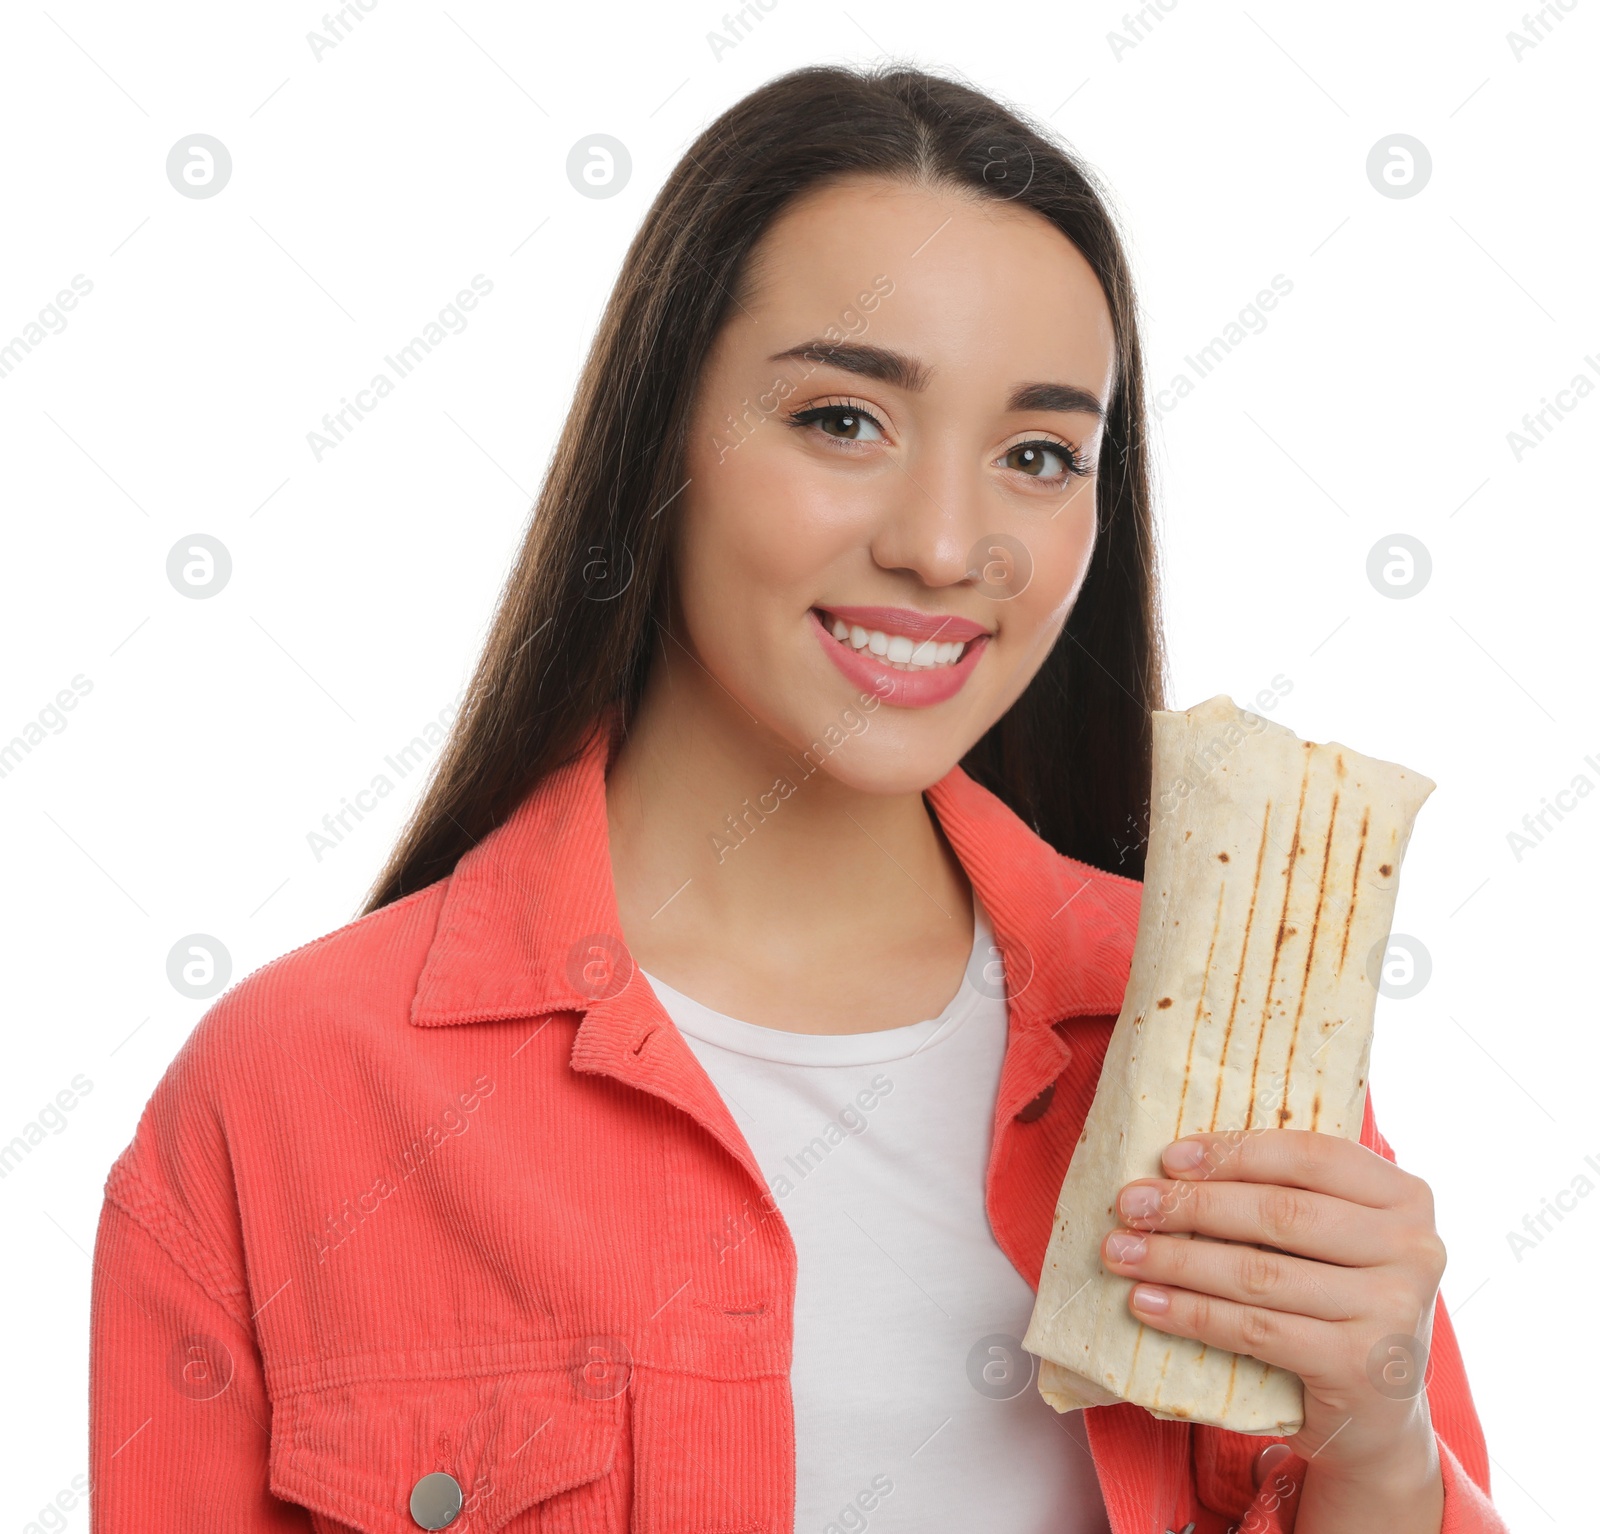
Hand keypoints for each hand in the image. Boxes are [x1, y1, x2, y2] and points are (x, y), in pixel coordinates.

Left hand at [1099, 1128, 1446, 1489]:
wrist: (1379, 1417)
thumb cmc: (1338, 1304)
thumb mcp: (1334, 1241)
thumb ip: (1286, 1196)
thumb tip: (1175, 1165)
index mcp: (1406, 1198)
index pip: (1310, 1155)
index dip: (1233, 1152)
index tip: (1168, 1158)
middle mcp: (1414, 1249)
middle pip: (1279, 1213)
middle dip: (1191, 1205)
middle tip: (1129, 1204)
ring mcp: (1393, 1311)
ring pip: (1259, 1273)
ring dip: (1176, 1260)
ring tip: (1121, 1252)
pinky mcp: (1361, 1368)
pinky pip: (1255, 1329)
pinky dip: (1192, 1313)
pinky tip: (1147, 1303)